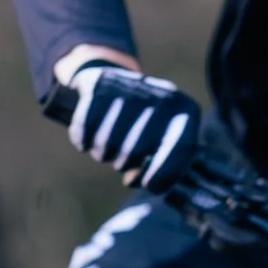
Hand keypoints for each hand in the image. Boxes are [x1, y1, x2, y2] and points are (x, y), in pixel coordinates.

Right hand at [45, 57, 203, 191]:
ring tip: (105, 150)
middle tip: (121, 160)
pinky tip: (84, 143)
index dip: (163, 175)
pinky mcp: (101, 83)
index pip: (180, 150)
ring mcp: (131, 86)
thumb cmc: (143, 128)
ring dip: (101, 155)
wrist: (115, 83)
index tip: (148, 184)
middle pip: (135, 150)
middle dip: (123, 164)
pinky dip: (82, 141)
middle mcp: (162, 95)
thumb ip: (159, 169)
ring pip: (107, 141)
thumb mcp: (161, 144)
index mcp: (186, 111)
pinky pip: (85, 126)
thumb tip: (137, 180)